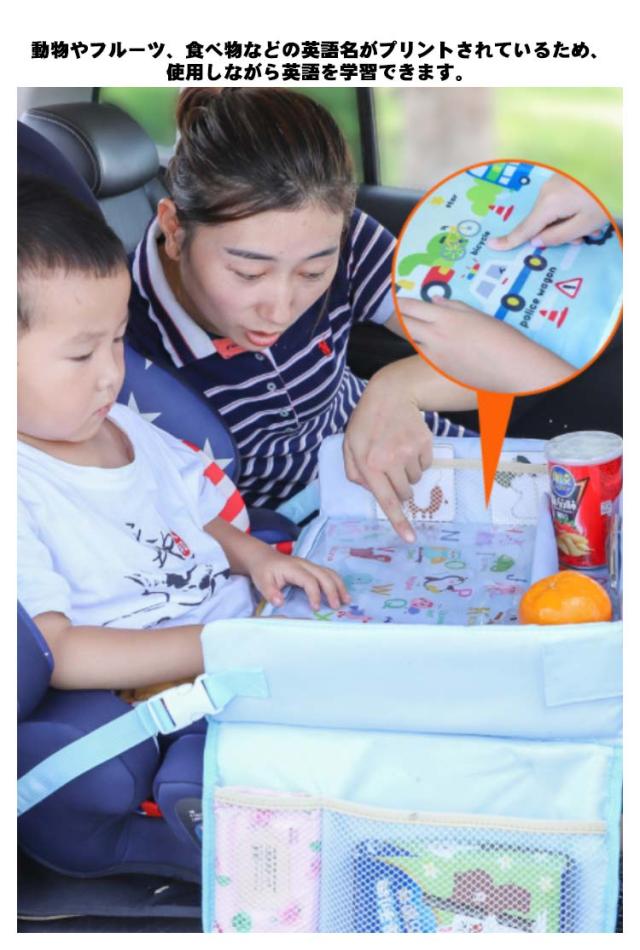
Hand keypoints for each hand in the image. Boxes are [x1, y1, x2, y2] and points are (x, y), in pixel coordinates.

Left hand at [249, 550, 350, 610]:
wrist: (263, 557)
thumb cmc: (263, 570)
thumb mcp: (261, 582)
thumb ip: (270, 592)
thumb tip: (280, 603)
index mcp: (293, 568)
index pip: (309, 580)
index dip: (315, 594)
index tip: (316, 608)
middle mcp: (305, 564)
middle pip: (324, 575)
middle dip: (333, 590)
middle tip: (337, 606)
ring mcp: (310, 565)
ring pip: (329, 572)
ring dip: (339, 586)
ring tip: (346, 600)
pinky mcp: (312, 568)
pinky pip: (328, 573)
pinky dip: (337, 583)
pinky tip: (341, 593)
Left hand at [343, 363, 432, 542]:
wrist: (391, 395)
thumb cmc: (366, 424)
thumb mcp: (349, 446)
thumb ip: (354, 473)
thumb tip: (371, 491)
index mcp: (368, 465)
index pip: (386, 500)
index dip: (399, 521)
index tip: (410, 538)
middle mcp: (390, 461)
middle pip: (404, 494)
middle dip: (398, 488)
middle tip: (390, 468)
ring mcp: (410, 453)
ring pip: (415, 480)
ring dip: (407, 473)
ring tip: (397, 451)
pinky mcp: (425, 445)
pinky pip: (426, 466)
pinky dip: (419, 461)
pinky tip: (408, 444)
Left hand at [397, 297, 572, 392]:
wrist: (511, 369)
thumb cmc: (502, 338)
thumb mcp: (477, 316)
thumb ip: (453, 307)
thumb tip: (434, 301)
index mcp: (445, 318)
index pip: (411, 307)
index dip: (398, 302)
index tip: (392, 297)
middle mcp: (435, 336)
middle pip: (404, 325)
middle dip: (396, 317)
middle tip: (392, 312)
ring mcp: (435, 355)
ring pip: (412, 341)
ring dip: (410, 333)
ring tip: (408, 326)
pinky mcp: (440, 370)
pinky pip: (424, 355)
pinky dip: (423, 348)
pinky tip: (428, 345)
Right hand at [487, 173, 608, 249]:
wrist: (617, 167)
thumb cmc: (604, 198)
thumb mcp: (585, 224)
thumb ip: (558, 236)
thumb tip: (538, 241)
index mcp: (549, 204)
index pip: (525, 229)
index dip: (510, 240)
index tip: (492, 245)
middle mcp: (546, 191)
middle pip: (542, 222)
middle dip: (558, 233)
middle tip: (584, 237)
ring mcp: (554, 181)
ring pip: (552, 212)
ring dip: (567, 221)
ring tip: (593, 222)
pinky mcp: (562, 176)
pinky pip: (559, 200)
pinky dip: (570, 208)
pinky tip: (589, 208)